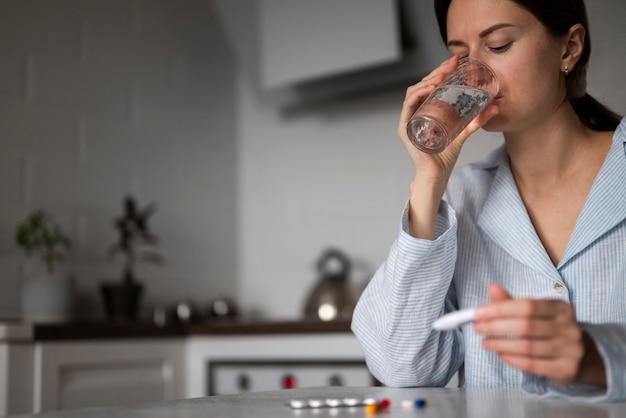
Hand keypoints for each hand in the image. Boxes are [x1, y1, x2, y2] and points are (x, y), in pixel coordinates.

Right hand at [400, 56, 498, 239]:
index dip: (442, 71)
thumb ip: (476, 120)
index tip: (456, 61)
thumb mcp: (463, 132)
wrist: (437, 174)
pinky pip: (408, 106)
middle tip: (452, 63)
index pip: (431, 85)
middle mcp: (415, 112)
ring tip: (442, 74)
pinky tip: (429, 88)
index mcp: (426, 110)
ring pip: (414, 91)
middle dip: (437, 71)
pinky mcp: (405, 128)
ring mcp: (408, 120)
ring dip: (427, 80)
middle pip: (423, 85)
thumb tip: (494, 107)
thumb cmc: (445, 155)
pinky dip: (418, 94)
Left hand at [474, 285, 605, 386]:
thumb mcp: (535, 313)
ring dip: (501, 344)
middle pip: (526, 326)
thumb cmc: (550, 330)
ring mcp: (569, 349)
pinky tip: (500, 354)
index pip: (528, 305)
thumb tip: (492, 288)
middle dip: (496, 326)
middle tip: (477, 327)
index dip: (501, 309)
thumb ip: (512, 302)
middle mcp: (568, 327)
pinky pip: (532, 364)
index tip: (479, 312)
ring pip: (527, 347)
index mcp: (560, 308)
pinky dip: (511, 359)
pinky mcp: (565, 369)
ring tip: (485, 342)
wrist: (581, 356)